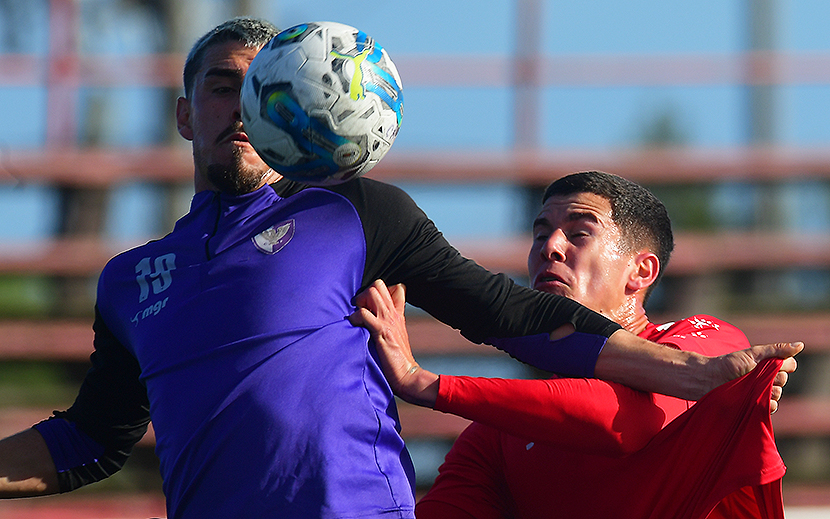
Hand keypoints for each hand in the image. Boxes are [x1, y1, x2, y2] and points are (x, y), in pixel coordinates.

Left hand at [349, 280, 438, 407]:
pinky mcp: (381, 331)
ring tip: (357, 316)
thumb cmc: (398, 360)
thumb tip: (370, 320)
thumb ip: (388, 325)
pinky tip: (352, 326)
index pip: (395, 287)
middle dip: (364, 293)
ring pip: (372, 292)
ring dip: (359, 301)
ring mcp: (388, 321)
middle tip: (359, 309)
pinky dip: (354, 318)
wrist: (408, 375)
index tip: (369, 303)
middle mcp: (393, 314)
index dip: (380, 290)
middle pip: (379, 284)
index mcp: (397, 315)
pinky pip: (364, 314)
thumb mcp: (396, 336)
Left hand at [710, 342, 802, 405]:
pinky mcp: (758, 405)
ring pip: (778, 393)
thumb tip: (800, 345)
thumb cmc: (729, 363)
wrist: (710, 379)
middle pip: (784, 380)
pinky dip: (767, 404)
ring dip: (767, 390)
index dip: (784, 365)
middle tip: (755, 374)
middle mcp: (768, 378)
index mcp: (769, 364)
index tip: (770, 363)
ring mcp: (763, 392)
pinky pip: (772, 407)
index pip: (790, 365)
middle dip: (773, 377)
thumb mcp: (753, 353)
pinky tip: (756, 399)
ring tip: (750, 386)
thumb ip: (776, 350)